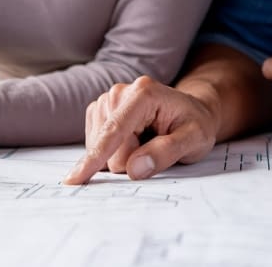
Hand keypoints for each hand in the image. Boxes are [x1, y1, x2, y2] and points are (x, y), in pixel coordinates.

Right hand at [63, 76, 217, 184]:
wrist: (193, 112)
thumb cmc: (195, 125)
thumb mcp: (195, 140)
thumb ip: (167, 152)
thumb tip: (135, 168)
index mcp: (143, 93)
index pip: (114, 131)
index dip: (96, 157)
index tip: (76, 179)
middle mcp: (120, 92)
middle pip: (107, 145)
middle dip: (128, 159)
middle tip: (155, 148)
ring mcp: (107, 101)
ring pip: (98, 147)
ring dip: (121, 156)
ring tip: (146, 143)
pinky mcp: (99, 112)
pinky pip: (95, 145)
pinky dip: (112, 153)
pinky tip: (132, 143)